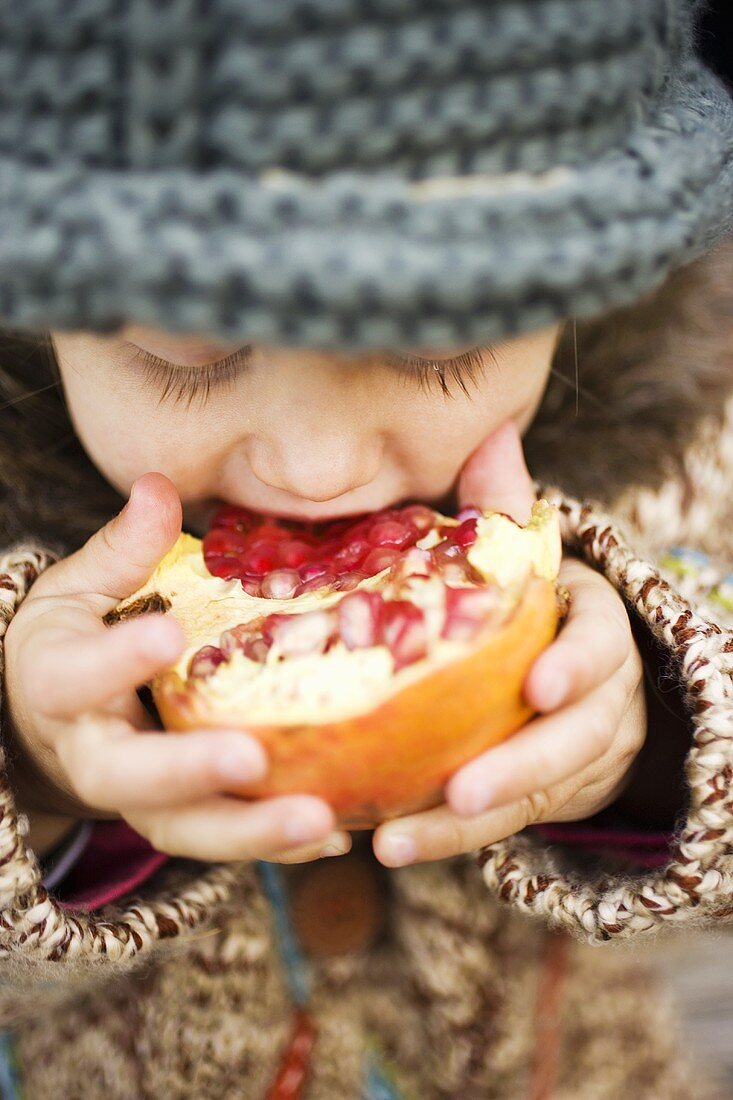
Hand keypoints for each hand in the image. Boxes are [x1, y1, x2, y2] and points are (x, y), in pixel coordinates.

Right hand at [4, 474, 349, 864]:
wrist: (51, 722)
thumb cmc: (76, 640)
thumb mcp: (80, 589)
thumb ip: (122, 549)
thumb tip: (157, 485)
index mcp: (59, 681)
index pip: (78, 674)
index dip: (118, 659)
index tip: (170, 634)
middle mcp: (93, 751)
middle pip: (128, 777)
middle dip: (188, 770)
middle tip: (250, 757)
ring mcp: (136, 797)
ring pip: (182, 827)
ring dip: (251, 830)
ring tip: (320, 819)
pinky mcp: (178, 817)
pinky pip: (223, 837)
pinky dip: (276, 840)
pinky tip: (338, 830)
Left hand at [372, 422, 645, 867]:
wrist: (567, 666)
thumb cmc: (528, 598)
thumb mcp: (527, 552)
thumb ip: (506, 504)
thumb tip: (491, 428)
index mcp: (593, 624)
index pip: (600, 643)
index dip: (575, 665)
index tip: (537, 687)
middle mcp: (600, 694)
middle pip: (576, 739)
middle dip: (520, 768)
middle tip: (461, 793)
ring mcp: (579, 751)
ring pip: (539, 797)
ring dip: (469, 826)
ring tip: (397, 841)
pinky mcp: (548, 794)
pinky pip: (507, 825)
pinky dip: (451, 837)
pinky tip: (394, 843)